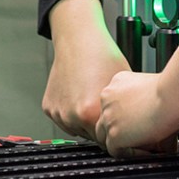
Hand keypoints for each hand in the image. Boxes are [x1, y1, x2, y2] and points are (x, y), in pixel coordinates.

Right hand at [43, 0, 129, 139]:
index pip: (107, 139)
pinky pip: (64, 118)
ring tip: (91, 97)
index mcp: (90, 114)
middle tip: (105, 107)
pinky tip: (80, 94)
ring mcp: (58, 112)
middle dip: (99, 126)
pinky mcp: (49, 107)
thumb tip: (129, 124)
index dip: (114, 131)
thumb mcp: (120, 87)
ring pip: (76, 128)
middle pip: (91, 135)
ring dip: (84, 120)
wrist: (79, 40)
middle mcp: (71, 116)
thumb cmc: (102, 58)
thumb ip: (121, 112)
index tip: (117, 124)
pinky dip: (71, 111)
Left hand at [95, 51, 178, 157]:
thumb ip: (149, 104)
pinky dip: (130, 153)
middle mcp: (108, 97)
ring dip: (123, 143)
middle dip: (119, 130)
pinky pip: (115, 151)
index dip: (125, 117)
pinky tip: (147, 151)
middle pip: (105, 119)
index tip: (139, 124)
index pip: (112, 104)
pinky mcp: (114, 133)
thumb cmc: (171, 91)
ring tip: (143, 146)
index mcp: (118, 82)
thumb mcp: (155, 91)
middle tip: (139, 137)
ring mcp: (109, 116)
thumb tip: (160, 123)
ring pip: (106, 136)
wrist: (172, 95)